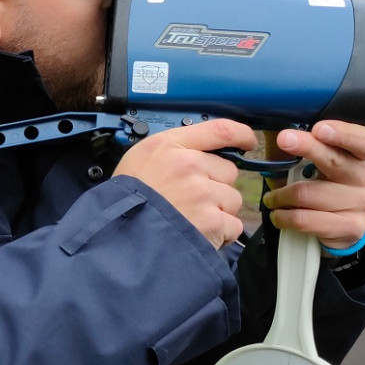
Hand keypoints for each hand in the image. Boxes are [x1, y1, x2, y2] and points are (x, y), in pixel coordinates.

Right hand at [113, 119, 257, 248]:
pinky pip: (232, 225)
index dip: (240, 134)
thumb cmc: (126, 198)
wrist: (118, 234)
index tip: (246, 141)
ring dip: (218, 211)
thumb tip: (202, 153)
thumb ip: (172, 151)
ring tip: (190, 218)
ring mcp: (202, 193)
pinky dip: (219, 233)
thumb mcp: (139, 159)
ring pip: (232, 199)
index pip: (219, 130)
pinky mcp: (212, 221)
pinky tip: (196, 233)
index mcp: (170, 146)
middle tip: (190, 199)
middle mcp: (188, 165)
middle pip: (228, 171)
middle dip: (216, 185)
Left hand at [262, 122, 364, 250]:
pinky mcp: (351, 226)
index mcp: (359, 156)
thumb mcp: (305, 162)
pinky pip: (306, 219)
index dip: (343, 134)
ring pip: (309, 194)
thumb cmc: (316, 187)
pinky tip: (279, 215)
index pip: (362, 141)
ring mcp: (363, 203)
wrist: (330, 226)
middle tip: (284, 140)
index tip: (319, 129)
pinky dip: (284, 217)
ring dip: (280, 196)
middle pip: (335, 161)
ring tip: (272, 198)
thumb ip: (295, 143)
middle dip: (307, 147)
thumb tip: (273, 124)